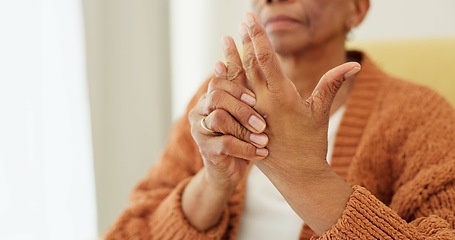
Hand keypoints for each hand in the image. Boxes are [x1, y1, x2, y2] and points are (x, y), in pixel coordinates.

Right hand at [188, 36, 269, 192]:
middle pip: (217, 97)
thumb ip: (242, 91)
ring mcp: (199, 130)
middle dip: (242, 108)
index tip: (255, 98)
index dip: (237, 87)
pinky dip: (246, 148)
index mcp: (209, 98)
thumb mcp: (244, 113)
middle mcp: (200, 111)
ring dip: (245, 129)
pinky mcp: (205, 149)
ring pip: (220, 119)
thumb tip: (244, 63)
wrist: (229, 171)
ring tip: (263, 139)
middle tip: (262, 123)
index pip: (217, 82)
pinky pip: (225, 143)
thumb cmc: (241, 137)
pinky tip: (261, 153)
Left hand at [236, 13, 359, 233]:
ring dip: (231, 59)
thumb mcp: (321, 112)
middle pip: (249, 66)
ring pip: (237, 81)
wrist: (296, 175)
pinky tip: (220, 69)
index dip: (257, 37)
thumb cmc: (311, 144)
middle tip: (240, 22)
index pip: (265, 59)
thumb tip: (355, 64)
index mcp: (282, 96)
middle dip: (244, 42)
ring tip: (226, 40)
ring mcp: (250, 113)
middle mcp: (262, 103)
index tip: (250, 19)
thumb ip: (332, 84)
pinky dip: (225, 82)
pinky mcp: (243, 123)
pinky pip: (232, 98)